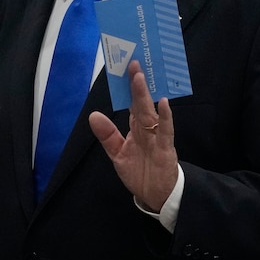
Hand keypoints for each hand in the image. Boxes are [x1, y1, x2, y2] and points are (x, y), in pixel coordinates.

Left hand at [89, 60, 177, 211]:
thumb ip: (107, 135)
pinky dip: (164, 117)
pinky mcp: (166, 149)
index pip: (131, 103)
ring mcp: (157, 137)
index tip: (123, 68)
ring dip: (145, 95)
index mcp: (136, 128)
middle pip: (141, 103)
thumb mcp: (118, 154)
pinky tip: (162, 103)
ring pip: (150, 112)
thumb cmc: (140, 173)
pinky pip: (165, 131)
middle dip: (136, 84)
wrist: (156, 197)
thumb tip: (93, 116)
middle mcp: (147, 129)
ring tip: (140, 77)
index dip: (127, 87)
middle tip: (132, 63)